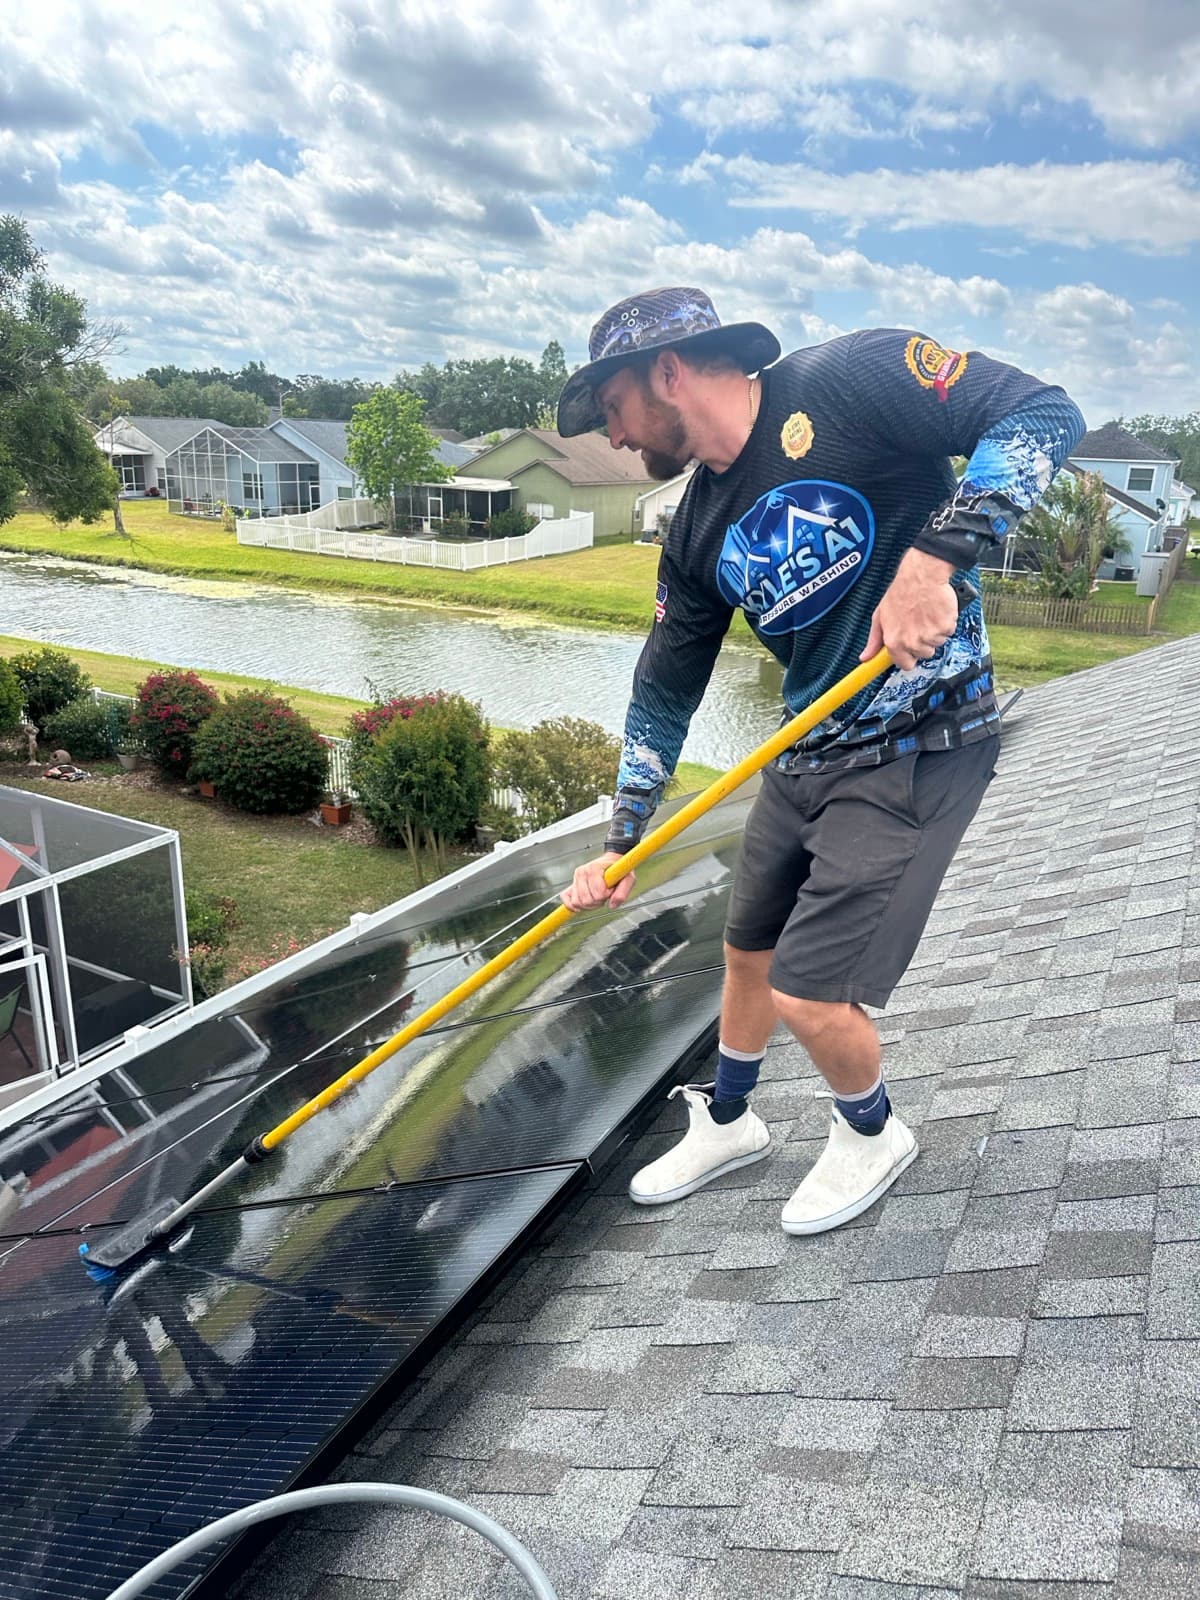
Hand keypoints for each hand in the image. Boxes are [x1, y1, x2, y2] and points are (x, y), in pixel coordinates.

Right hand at [561, 850, 634, 910]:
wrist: (612, 862)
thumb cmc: (620, 870)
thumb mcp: (628, 879)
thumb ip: (623, 892)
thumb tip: (612, 905)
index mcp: (594, 868)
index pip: (598, 893)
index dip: (608, 895)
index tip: (611, 888)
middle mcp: (582, 871)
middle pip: (587, 900)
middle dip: (599, 902)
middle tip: (605, 894)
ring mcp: (575, 878)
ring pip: (578, 902)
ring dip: (589, 905)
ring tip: (597, 897)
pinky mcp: (572, 884)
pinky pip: (567, 900)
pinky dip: (574, 906)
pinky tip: (584, 905)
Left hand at [860, 549, 957, 671]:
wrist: (922, 575)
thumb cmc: (902, 591)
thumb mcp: (880, 615)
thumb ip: (874, 639)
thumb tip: (865, 656)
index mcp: (894, 641)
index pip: (905, 664)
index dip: (909, 656)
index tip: (910, 650)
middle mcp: (911, 641)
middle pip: (923, 654)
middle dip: (923, 641)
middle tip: (919, 623)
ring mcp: (929, 635)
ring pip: (937, 643)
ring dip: (935, 631)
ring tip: (926, 614)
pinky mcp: (945, 627)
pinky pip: (948, 632)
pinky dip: (945, 623)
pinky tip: (936, 611)